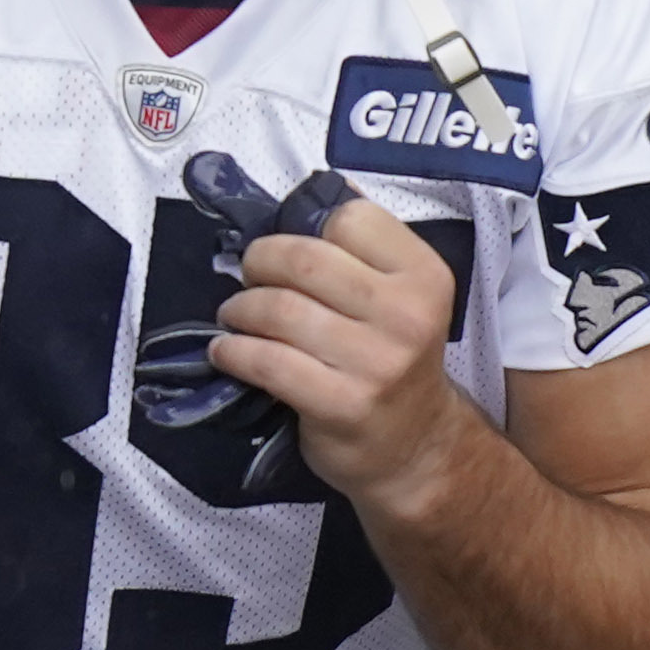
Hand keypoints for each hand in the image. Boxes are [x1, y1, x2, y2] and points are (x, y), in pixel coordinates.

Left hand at [207, 190, 478, 512]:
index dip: (303, 227)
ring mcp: (375, 363)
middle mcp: (406, 314)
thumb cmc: (395, 362)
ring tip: (234, 316)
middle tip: (248, 276)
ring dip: (240, 309)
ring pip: (279, 310)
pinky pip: (267, 361)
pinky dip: (233, 351)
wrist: (416, 448)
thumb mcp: (400, 297)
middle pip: (305, 260)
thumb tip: (301, 202)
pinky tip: (227, 352)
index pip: (348, 219)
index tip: (285, 249)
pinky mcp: (341, 404)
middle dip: (259, 262)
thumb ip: (361, 251)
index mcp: (422, 275)